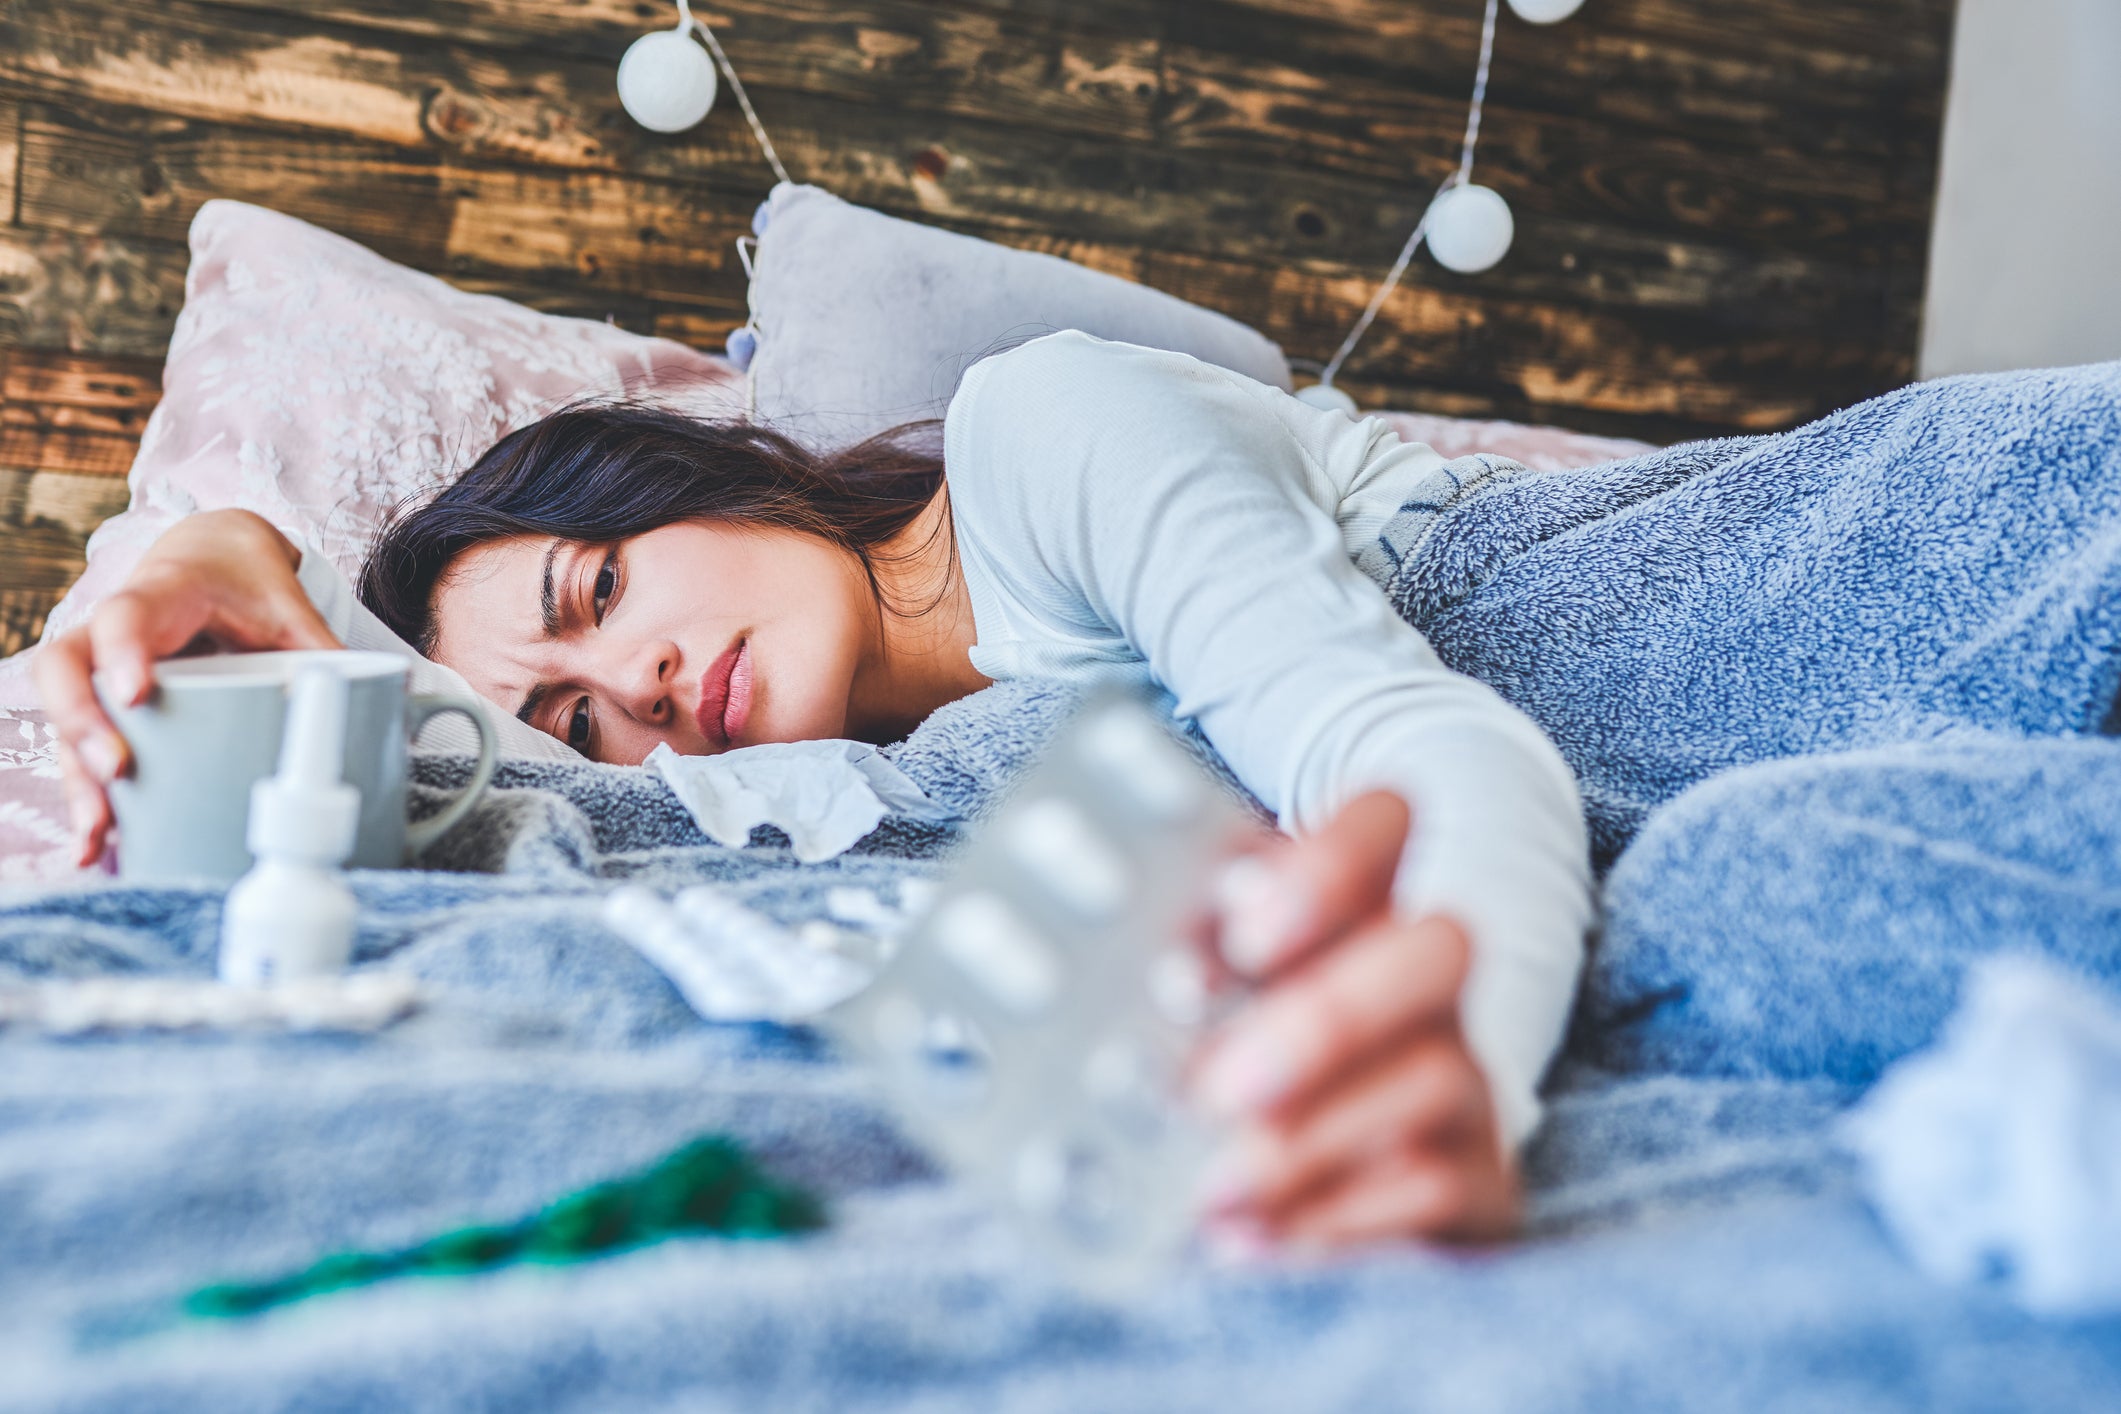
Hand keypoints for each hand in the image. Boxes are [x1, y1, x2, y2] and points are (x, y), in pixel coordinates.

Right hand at [31, 509, 340, 866]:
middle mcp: (113, 631)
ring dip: (79, 782)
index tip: (136, 695)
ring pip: (67, 720)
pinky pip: (81, 749)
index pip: (128, 616)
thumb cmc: (245, 582)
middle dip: (84, 725)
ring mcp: (101, 670)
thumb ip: (322, 647)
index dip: (123, 652)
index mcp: (163, 595)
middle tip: (116, 769)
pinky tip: (99, 846)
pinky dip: (90, 797)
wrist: (211, 558)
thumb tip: (386, 695)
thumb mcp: (287, 605)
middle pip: (67, 671)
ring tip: (100, 835)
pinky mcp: (105, 706)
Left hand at [1189, 790, 1517, 1250]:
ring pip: (1439, 1074)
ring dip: (1311, 1137)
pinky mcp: (1478, 1187)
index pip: (1384, 822)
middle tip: (1217, 1090)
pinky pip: (1435, 1190)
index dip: (1333, 861)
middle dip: (1329, 1016)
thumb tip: (1058, 968)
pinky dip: (1336, 1220)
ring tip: (1210, 1190)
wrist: (1334, 1208)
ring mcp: (1465, 1083)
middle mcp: (1424, 986)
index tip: (1247, 933)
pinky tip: (1251, 1242)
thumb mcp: (1191, 1012)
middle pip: (1441, 945)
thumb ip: (1157, 975)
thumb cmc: (1229, 1080)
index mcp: (1350, 914)